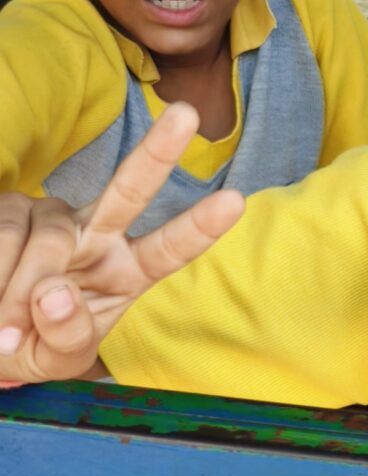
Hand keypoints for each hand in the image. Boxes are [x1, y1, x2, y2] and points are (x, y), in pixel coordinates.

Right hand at [0, 102, 241, 387]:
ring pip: (48, 240)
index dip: (200, 227)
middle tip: (185, 114)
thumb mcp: (56, 360)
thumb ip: (66, 336)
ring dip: (19, 292)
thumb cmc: (31, 346)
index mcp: (128, 271)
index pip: (170, 249)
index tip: (236, 201)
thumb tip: (55, 293)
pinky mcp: (11, 207)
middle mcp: (98, 232)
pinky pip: (5, 235)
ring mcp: (54, 216)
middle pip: (130, 189)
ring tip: (4, 327)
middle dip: (158, 152)